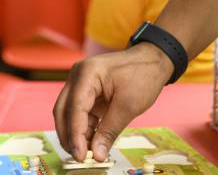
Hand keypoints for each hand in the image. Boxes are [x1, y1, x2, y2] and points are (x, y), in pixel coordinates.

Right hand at [53, 43, 172, 161]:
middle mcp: (78, 76)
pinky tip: (91, 143)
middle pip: (63, 111)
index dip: (75, 134)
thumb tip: (97, 154)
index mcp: (88, 73)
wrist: (153, 60)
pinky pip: (79, 113)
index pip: (75, 107)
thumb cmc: (143, 74)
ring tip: (88, 153)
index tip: (80, 155)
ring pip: (68, 114)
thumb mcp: (129, 105)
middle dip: (69, 136)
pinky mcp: (86, 92)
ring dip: (76, 134)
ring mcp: (81, 83)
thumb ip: (110, 130)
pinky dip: (84, 129)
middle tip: (80, 158)